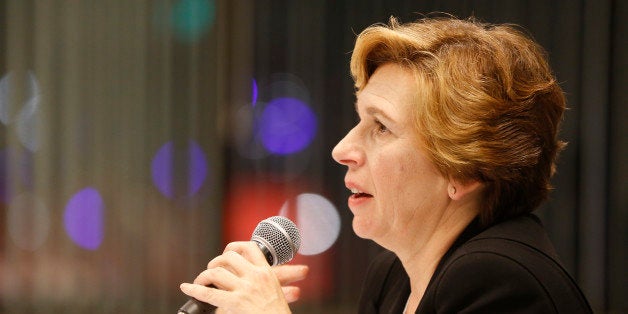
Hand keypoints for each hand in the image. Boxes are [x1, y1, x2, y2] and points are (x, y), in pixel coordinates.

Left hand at [179, 241, 308, 313]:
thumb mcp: (279, 293)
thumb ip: (275, 282)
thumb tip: (291, 280)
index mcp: (266, 273)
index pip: (250, 248)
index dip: (235, 246)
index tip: (227, 251)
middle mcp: (255, 277)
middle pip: (229, 257)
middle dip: (216, 261)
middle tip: (211, 270)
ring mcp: (245, 289)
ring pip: (217, 272)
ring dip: (203, 276)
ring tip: (199, 281)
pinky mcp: (235, 302)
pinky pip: (209, 292)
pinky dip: (194, 289)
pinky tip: (186, 287)